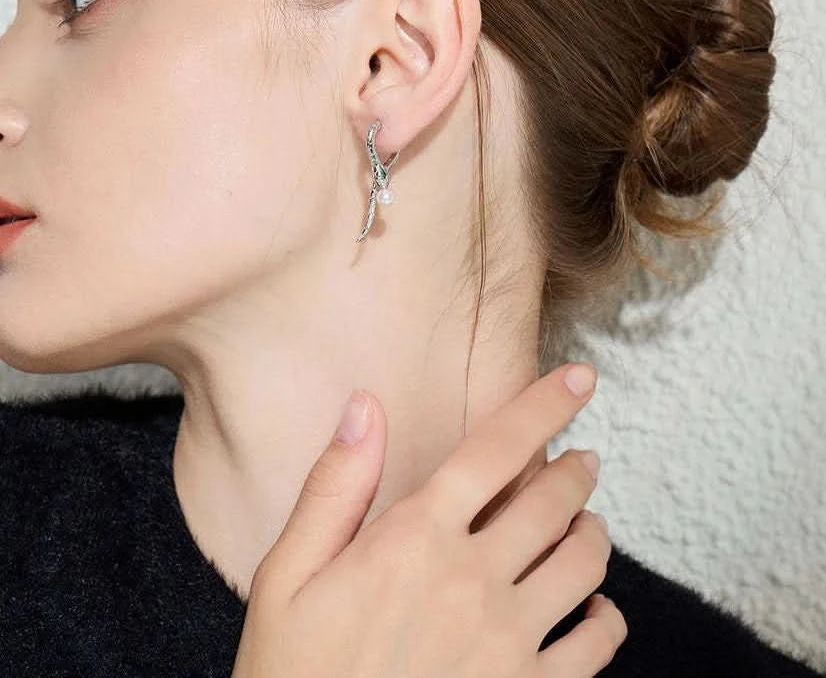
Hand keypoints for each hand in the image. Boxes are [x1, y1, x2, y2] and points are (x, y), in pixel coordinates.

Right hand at [232, 362, 626, 676]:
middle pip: (552, 500)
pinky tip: (597, 608)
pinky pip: (596, 646)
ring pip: (584, 563)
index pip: (496, 449)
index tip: (579, 377)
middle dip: (577, 469)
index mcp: (414, 538)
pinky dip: (607, 617)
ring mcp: (506, 641)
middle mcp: (471, 580)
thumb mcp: (288, 575)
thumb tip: (365, 407)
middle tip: (585, 459)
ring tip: (588, 522)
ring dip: (593, 532)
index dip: (544, 404)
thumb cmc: (296, 674)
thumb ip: (335, 487)